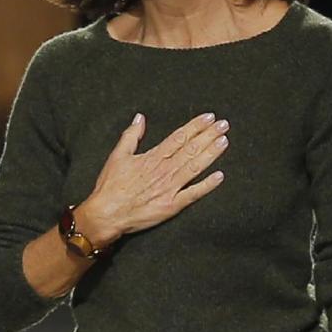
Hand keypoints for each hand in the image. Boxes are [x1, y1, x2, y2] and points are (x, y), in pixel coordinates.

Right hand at [81, 110, 228, 242]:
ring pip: (195, 167)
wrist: (107, 214)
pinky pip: (193, 194)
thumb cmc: (110, 186)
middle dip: (209, 135)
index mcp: (153, 157)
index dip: (195, 126)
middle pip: (191, 149)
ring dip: (211, 154)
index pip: (179, 137)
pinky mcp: (172, 206)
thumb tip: (140, 118)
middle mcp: (164, 170)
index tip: (209, 118)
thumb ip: (131, 136)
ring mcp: (170, 188)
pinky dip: (207, 185)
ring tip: (224, 141)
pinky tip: (219, 176)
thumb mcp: (117, 156)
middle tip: (224, 125)